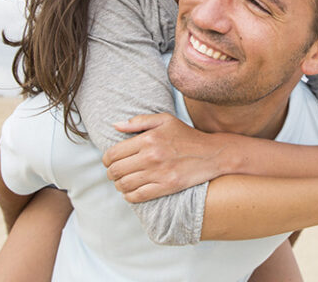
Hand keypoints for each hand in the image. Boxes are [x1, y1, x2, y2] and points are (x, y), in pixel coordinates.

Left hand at [102, 113, 223, 202]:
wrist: (211, 153)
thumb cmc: (186, 135)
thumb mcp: (164, 120)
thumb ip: (139, 121)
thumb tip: (115, 126)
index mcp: (147, 138)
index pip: (113, 153)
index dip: (106, 160)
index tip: (109, 162)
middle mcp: (151, 156)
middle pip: (116, 170)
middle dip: (111, 173)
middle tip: (114, 173)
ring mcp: (158, 173)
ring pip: (125, 185)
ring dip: (119, 185)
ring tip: (122, 183)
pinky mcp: (166, 186)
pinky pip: (138, 196)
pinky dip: (129, 197)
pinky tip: (130, 193)